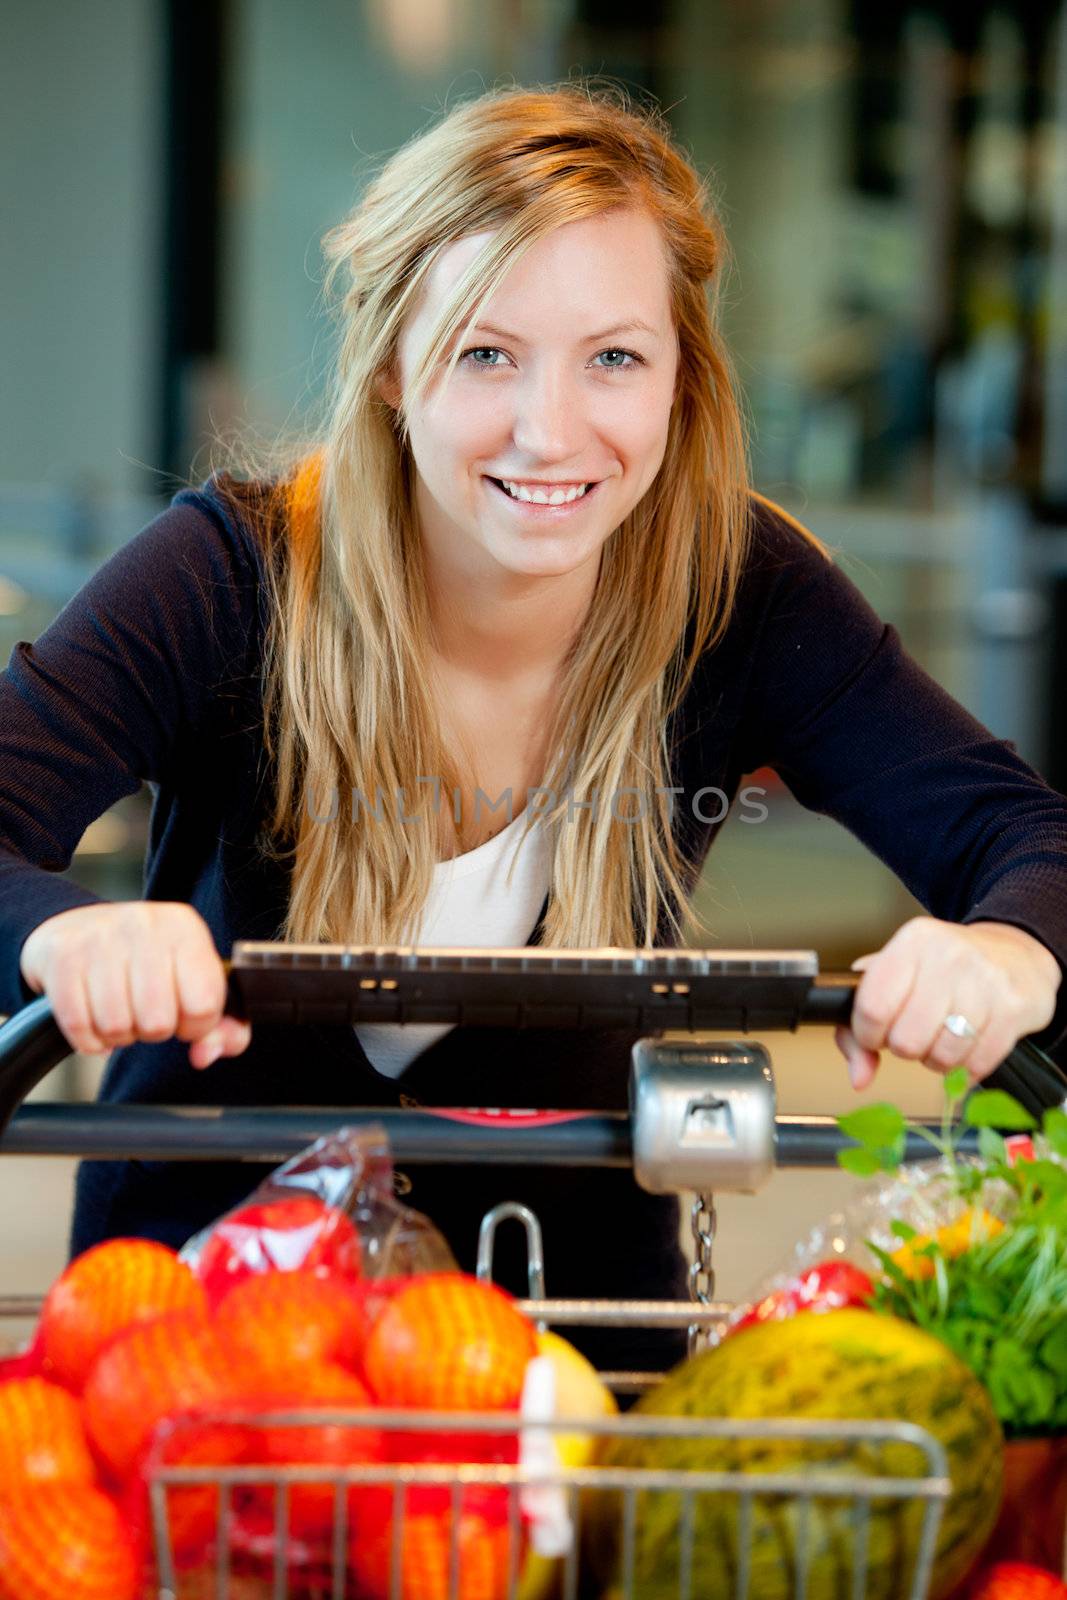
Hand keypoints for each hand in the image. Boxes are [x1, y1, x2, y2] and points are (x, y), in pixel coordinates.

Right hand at [19, 901, 251, 1069]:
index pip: (204, 1004)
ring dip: (119, 1035)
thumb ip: (222, 1028)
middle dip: (153, 1031)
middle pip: (158, 1022)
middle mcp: (145, 926)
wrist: (78, 927)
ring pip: (116, 1026)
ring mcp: (100, 938)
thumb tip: (205, 1054)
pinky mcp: (63, 956)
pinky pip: (79, 1026)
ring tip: (121, 1013)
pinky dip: (89, 1038)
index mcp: (185, 929)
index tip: (183, 1017)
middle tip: (146, 1014)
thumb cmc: (145, 962)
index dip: (195, 1027)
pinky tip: (95, 1020)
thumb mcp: (192, 980)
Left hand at [835, 916, 1060, 1090]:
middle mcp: (949, 956)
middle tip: (916, 1033)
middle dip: (905, 1048)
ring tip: (942, 1037)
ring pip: (942, 1057)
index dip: (868, 1035)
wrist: (1016, 955)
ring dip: (937, 1059)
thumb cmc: (946, 969)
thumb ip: (861, 1023)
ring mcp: (985, 982)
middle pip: (905, 1040)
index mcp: (912, 941)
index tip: (876, 1034)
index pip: (872, 1008)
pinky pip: (976, 1065)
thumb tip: (859, 1077)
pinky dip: (966, 1068)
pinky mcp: (1014, 1009)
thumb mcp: (897, 974)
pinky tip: (967, 1047)